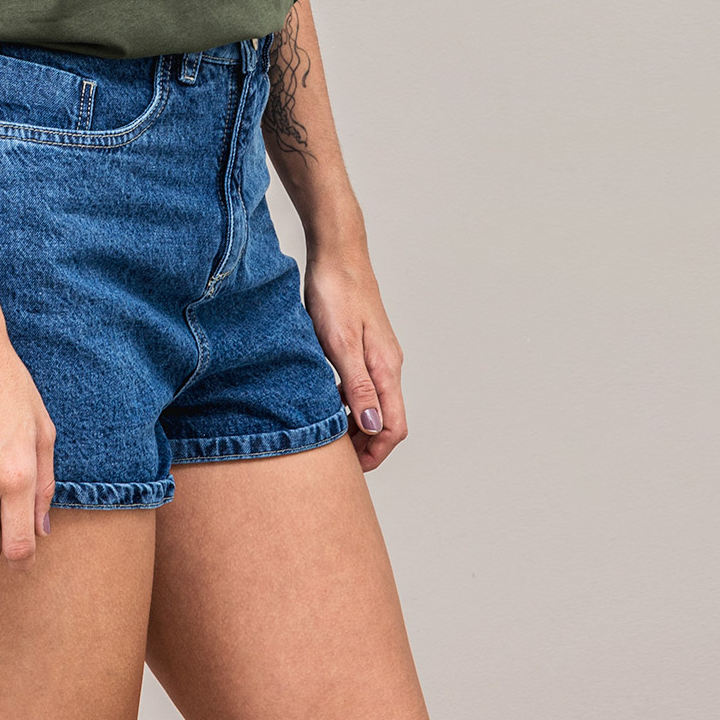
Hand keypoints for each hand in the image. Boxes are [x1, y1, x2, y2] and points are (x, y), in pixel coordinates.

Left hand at [304, 248, 407, 472]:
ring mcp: (377, 353)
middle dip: (366, 444)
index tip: (350, 468)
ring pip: (374, 402)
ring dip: (356, 423)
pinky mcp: (364, 343)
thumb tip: (374, 427)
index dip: (375, 453)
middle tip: (335, 457)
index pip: (393, 426)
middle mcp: (387, 364)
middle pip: (387, 418)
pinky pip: (363, 384)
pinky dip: (349, 401)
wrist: (336, 252)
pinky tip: (325, 397)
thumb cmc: (336, 292)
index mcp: (386, 368)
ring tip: (328, 432)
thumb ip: (358, 386)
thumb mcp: (340, 343)